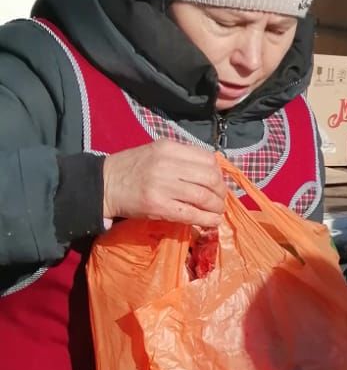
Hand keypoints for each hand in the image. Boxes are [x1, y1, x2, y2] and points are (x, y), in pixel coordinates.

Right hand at [102, 140, 225, 227]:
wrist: (102, 184)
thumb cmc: (131, 168)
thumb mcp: (156, 152)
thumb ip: (182, 158)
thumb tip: (213, 172)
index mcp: (169, 148)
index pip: (208, 158)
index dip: (219, 174)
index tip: (218, 184)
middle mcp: (167, 164)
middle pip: (210, 178)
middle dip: (221, 192)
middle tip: (219, 201)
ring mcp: (162, 185)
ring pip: (204, 196)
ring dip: (216, 207)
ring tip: (216, 212)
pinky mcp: (157, 206)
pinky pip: (190, 214)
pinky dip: (206, 219)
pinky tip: (210, 222)